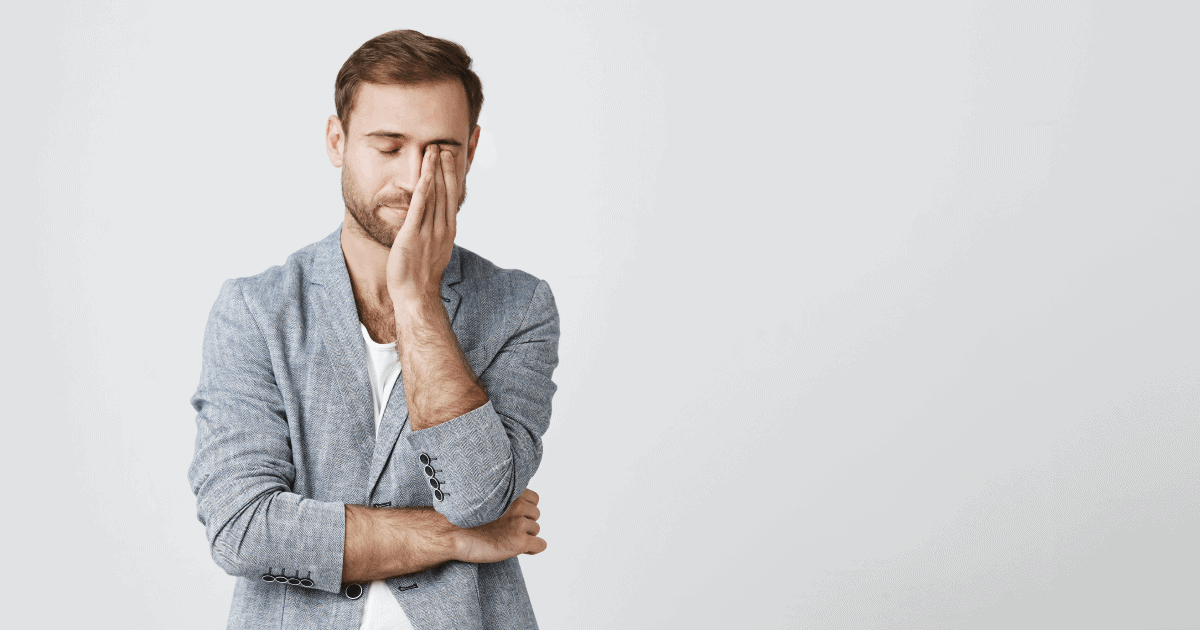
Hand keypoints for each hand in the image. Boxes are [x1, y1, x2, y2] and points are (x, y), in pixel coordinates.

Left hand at [386, 144, 461, 302]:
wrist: (415, 293)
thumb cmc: (421, 274)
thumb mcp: (433, 249)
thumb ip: (435, 231)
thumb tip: (434, 221)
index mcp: (448, 230)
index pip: (452, 197)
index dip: (452, 175)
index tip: (450, 158)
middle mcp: (442, 228)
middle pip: (446, 191)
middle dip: (444, 168)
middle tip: (443, 147)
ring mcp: (429, 231)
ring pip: (435, 195)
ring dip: (434, 171)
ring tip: (433, 152)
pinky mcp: (413, 235)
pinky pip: (420, 208)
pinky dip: (424, 189)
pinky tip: (425, 174)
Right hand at [454, 490, 545, 563]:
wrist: (450, 533)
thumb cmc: (463, 517)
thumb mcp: (484, 499)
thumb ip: (502, 499)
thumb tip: (516, 508)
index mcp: (510, 493)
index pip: (534, 499)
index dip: (525, 509)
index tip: (514, 517)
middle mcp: (518, 506)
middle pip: (535, 515)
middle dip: (525, 522)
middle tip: (508, 530)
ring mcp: (520, 524)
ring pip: (536, 529)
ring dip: (526, 535)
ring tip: (507, 540)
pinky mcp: (520, 542)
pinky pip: (540, 545)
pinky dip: (534, 548)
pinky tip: (523, 550)